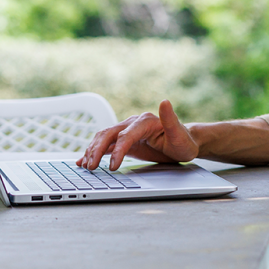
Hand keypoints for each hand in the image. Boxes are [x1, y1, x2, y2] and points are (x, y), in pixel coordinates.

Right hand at [76, 100, 198, 170]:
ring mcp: (128, 131)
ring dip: (93, 150)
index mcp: (145, 121)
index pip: (126, 136)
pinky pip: (107, 144)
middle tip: (91, 167)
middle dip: (97, 150)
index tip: (113, 166)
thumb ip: (171, 119)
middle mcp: (133, 123)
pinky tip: (85, 160)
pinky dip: (94, 151)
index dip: (118, 150)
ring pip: (104, 138)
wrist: (183, 143)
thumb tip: (165, 101)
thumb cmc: (183, 141)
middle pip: (109, 134)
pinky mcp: (125, 140)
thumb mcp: (180, 134)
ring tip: (86, 165)